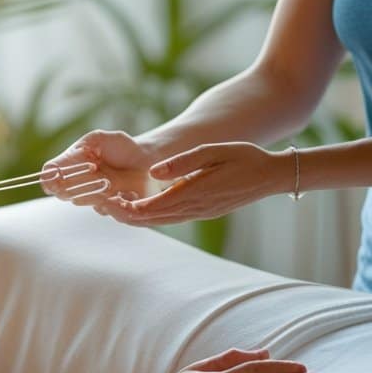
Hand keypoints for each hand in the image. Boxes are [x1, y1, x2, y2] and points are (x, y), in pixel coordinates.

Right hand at [41, 129, 154, 205]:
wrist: (149, 160)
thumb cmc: (122, 146)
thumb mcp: (98, 140)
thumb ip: (76, 151)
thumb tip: (50, 169)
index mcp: (70, 166)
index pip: (48, 177)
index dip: (50, 179)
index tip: (59, 175)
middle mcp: (77, 184)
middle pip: (61, 191)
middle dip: (76, 181)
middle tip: (94, 170)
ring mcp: (92, 198)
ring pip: (80, 200)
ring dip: (93, 191)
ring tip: (111, 180)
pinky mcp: (108, 209)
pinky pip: (100, 209)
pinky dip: (111, 199)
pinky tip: (124, 190)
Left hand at [91, 142, 290, 225]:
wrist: (271, 176)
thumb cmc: (244, 158)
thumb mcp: (214, 151)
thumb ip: (183, 161)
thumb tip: (154, 170)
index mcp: (194, 193)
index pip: (152, 206)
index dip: (127, 207)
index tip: (106, 201)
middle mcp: (194, 208)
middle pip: (151, 218)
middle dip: (124, 213)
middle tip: (100, 206)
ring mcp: (199, 213)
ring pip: (159, 221)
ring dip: (135, 217)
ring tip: (111, 208)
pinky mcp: (202, 212)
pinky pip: (170, 218)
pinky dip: (151, 216)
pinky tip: (137, 209)